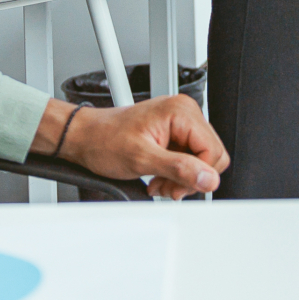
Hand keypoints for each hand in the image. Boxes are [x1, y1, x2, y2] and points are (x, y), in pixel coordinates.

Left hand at [51, 95, 227, 199]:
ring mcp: (180, 123)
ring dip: (181, 178)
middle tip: (167, 187)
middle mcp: (184, 113)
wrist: (85, 138)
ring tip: (159, 183)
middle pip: (210, 156)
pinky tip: (158, 177)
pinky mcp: (174, 134)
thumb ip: (179, 168)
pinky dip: (175, 173)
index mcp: (181, 112)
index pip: (213, 151)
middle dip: (190, 178)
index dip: (199, 175)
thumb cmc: (104, 141)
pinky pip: (189, 159)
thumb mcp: (142, 159)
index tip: (178, 187)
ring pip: (200, 161)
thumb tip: (208, 179)